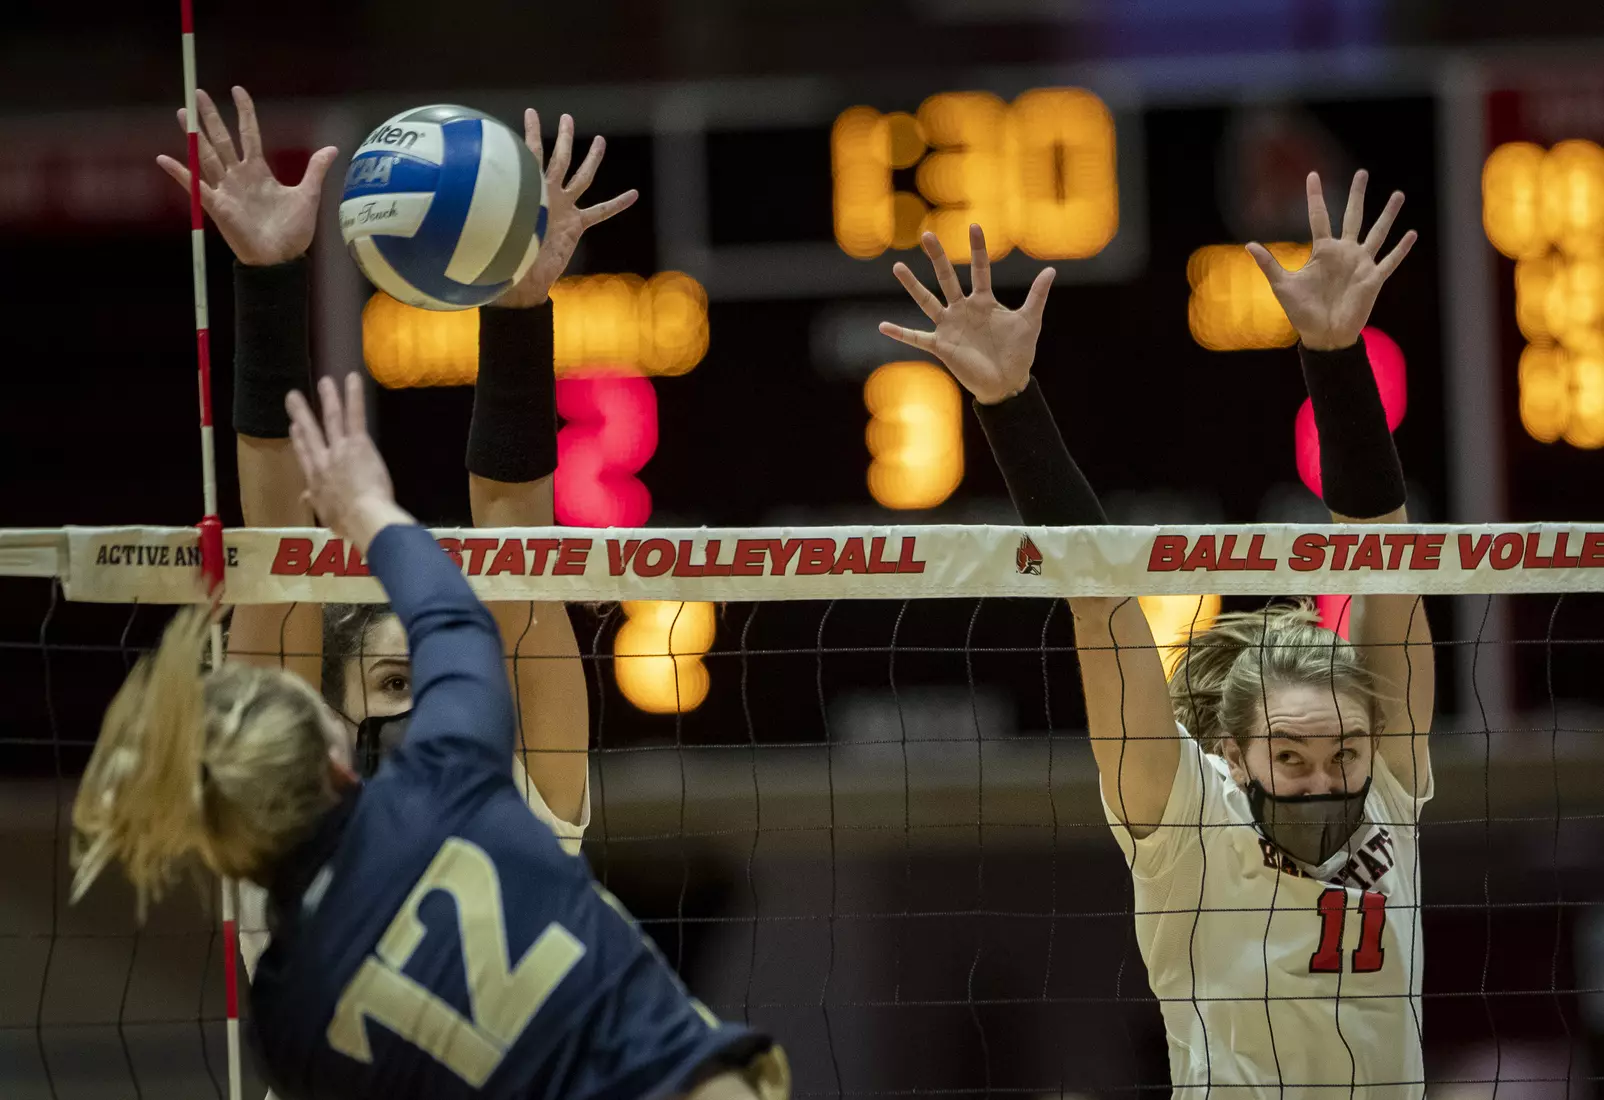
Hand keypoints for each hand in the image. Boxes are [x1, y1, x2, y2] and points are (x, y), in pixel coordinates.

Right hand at [156, 86, 338, 266]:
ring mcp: (226, 189)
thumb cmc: (294, 230)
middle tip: (198, 93)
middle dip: (210, 116)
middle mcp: (239, 176)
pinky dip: (180, 173)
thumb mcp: (308, 195)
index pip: (248, 134)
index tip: (237, 90)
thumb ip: (315, 170)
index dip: (244, 113)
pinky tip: (165, 158)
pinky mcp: (217, 206)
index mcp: (259, 171)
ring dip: (193, 135)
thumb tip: (332, 148)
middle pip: (221, 139)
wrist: (282, 258)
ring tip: (181, 113)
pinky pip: (195, 186)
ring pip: (206, 156)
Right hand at [286, 375, 413, 552]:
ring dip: (328, 398)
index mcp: (315, 479)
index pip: (304, 454)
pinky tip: (352, 379)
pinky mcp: (357, 443)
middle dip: (301, 413)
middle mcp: (323, 460)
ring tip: (325, 381)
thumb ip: (316, 502)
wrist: (363, 517)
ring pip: (331, 419)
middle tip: (293, 396)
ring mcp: (339, 449)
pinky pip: (355, 415)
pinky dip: (354, 396)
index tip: (294, 427)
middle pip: (310, 432)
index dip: (299, 439)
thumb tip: (305, 498)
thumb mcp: (326, 515)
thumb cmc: (348, 522)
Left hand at [493, 111, 638, 308]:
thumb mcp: (492, 229)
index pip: (530, 154)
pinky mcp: (576, 226)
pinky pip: (600, 212)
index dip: (531, 133)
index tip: (530, 112)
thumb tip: (455, 200)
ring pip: (582, 178)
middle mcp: (547, 195)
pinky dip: (616, 204)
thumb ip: (482, 213)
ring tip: (599, 140)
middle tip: (566, 118)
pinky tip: (633, 194)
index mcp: (530, 191)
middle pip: (561, 158)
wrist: (522, 281)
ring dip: (591, 159)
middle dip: (564, 137)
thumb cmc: (501, 257)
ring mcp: (564, 208)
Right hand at [878, 225, 1054, 404]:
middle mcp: (963, 309)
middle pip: (947, 278)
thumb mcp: (1029, 321)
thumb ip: (1037, 295)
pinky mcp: (941, 346)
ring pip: (927, 301)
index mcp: (983, 301)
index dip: (978, 249)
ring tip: (897, 267)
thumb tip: (1051, 269)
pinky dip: (900, 333)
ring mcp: (950, 326)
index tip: (974, 226)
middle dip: (938, 257)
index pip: (979, 269)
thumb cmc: (1018, 352)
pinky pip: (917, 337)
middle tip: (926, 235)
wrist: (1007, 383)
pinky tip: (883, 326)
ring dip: (913, 285)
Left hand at [1247, 170, 1416, 351]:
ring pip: (1377, 233)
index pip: (1319, 217)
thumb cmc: (1302, 312)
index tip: (1312, 175)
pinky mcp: (1373, 279)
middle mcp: (1344, 252)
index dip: (1315, 197)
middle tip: (1362, 172)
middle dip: (1357, 195)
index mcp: (1322, 251)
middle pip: (1353, 216)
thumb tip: (1249, 244)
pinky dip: (1401, 249)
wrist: (1323, 336)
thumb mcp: (1282, 285)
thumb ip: (1269, 263)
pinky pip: (1390, 261)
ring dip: (1388, 214)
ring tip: (1398, 194)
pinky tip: (1412, 233)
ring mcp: (1360, 264)